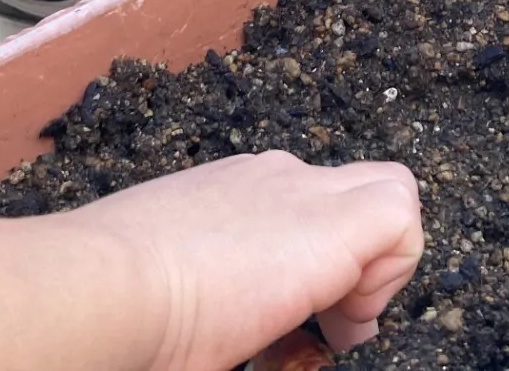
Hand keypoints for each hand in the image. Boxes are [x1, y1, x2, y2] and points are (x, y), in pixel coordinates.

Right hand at [71, 151, 422, 369]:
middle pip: (354, 190)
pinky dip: (392, 270)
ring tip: (339, 327)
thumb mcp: (173, 284)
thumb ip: (212, 290)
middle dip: (361, 258)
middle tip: (331, 324)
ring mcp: (302, 190)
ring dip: (378, 266)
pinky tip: (343, 317)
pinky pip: (402, 215)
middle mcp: (271, 179)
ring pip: (389, 191)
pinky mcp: (333, 221)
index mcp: (230, 194)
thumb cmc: (120, 305)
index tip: (295, 322)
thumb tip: (237, 329)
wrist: (106, 287)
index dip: (317, 262)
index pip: (299, 207)